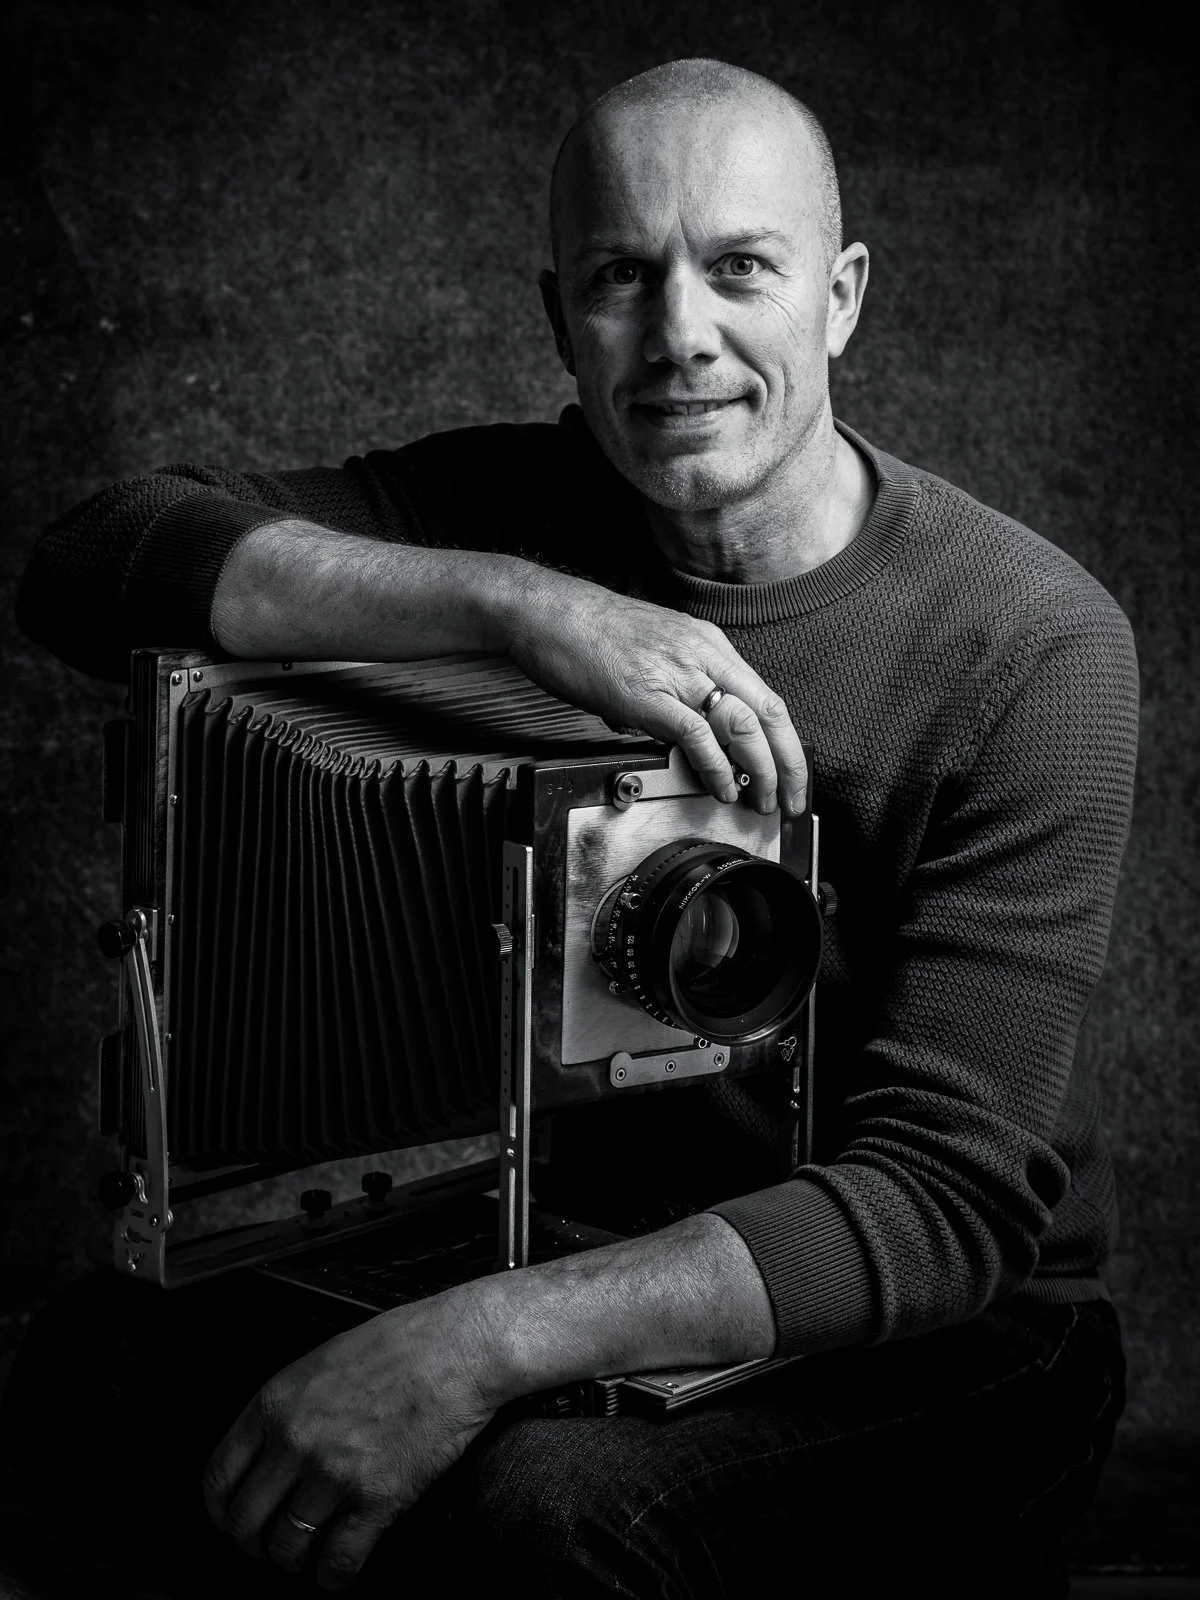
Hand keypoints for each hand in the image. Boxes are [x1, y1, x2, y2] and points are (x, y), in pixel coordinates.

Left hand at [202, 1288, 497, 1590]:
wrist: (457, 1349)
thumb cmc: (400, 1345)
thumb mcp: (322, 1361)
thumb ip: (289, 1406)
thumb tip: (271, 1450)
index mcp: (276, 1402)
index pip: (219, 1476)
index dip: (221, 1511)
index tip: (233, 1520)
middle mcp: (295, 1440)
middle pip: (246, 1521)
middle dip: (254, 1544)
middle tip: (270, 1545)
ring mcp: (334, 1473)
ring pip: (288, 1547)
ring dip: (295, 1560)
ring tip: (309, 1554)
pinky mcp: (376, 1499)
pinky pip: (338, 1562)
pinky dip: (334, 1578)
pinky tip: (339, 1572)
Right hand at [504, 569, 807, 814]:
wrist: (547, 613)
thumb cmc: (589, 632)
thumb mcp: (654, 651)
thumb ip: (678, 686)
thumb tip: (685, 729)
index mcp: (707, 644)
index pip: (767, 698)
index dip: (787, 743)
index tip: (792, 774)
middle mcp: (702, 655)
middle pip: (769, 713)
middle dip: (789, 764)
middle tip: (791, 800)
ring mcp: (676, 674)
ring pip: (743, 725)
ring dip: (761, 771)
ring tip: (762, 801)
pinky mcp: (648, 695)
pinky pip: (697, 735)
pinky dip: (717, 768)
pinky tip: (723, 788)